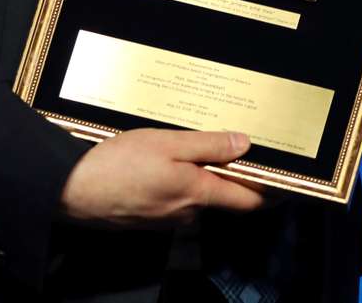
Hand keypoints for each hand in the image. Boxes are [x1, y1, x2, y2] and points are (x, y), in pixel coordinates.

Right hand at [59, 128, 267, 226]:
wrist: (74, 190)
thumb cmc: (120, 164)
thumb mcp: (167, 143)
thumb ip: (208, 145)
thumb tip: (244, 145)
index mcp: (198, 193)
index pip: (249, 200)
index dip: (271, 191)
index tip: (288, 180)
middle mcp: (189, 212)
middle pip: (225, 197)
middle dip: (237, 177)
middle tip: (243, 149)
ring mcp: (168, 218)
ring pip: (198, 196)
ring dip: (204, 175)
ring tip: (199, 146)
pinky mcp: (149, 216)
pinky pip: (176, 198)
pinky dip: (180, 180)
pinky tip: (166, 161)